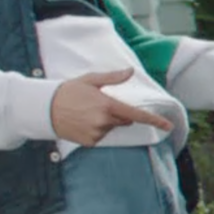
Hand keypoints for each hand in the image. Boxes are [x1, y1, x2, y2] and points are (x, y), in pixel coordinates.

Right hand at [49, 68, 174, 146]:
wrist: (44, 108)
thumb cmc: (69, 91)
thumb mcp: (91, 81)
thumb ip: (113, 78)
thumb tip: (130, 71)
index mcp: (107, 105)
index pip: (136, 115)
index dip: (154, 121)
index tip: (168, 126)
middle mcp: (104, 121)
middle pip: (124, 120)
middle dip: (118, 114)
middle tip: (98, 105)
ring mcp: (96, 133)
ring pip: (112, 128)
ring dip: (105, 122)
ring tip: (86, 113)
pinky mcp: (89, 142)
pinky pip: (101, 136)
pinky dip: (96, 130)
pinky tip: (82, 122)